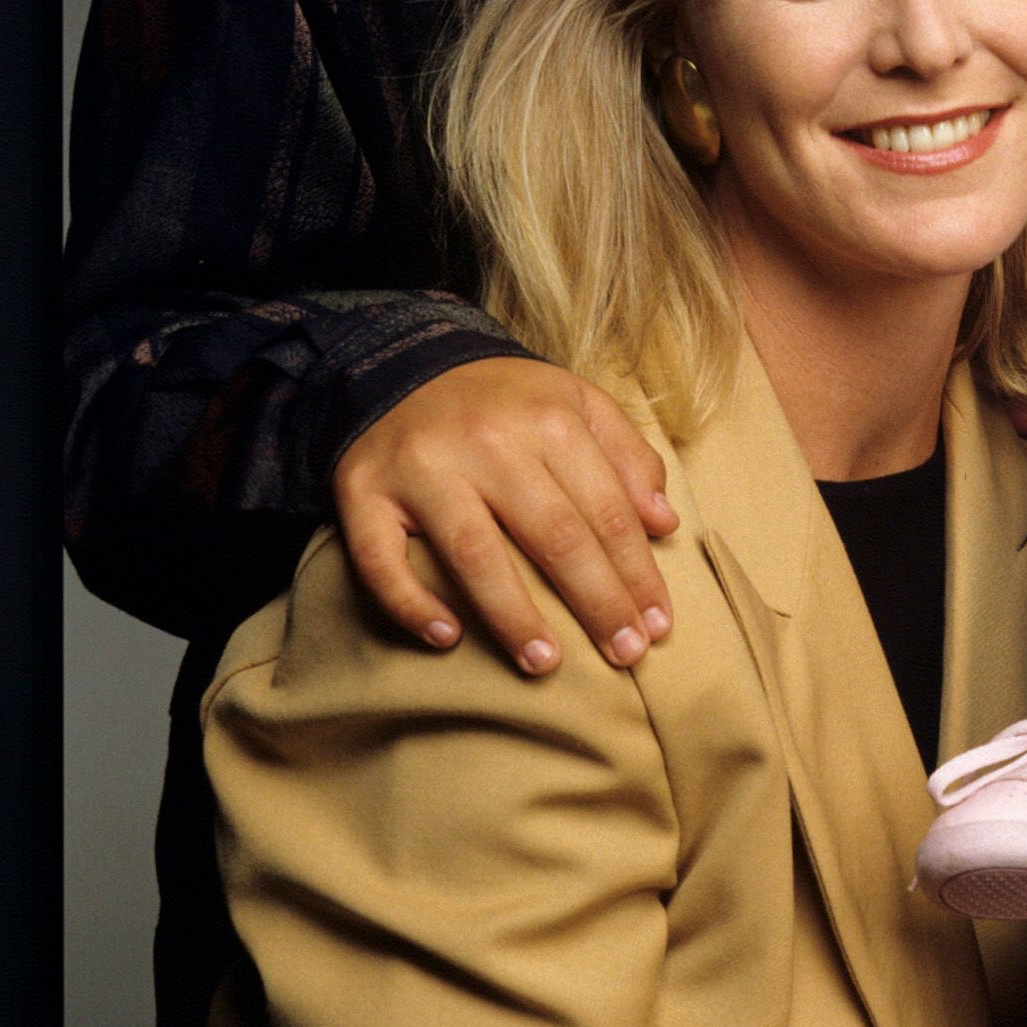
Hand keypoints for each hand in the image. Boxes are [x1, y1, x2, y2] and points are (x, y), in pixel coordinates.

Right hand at [334, 357, 678, 674]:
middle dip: (596, 602)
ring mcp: (422, 468)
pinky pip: (380, 559)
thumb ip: (629, 458)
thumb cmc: (507, 400)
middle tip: (625, 653)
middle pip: (553, 536)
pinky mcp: (363, 491)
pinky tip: (446, 637)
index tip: (658, 623)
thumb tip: (664, 524)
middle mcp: (488, 443)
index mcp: (549, 420)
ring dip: (513, 616)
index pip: (607, 511)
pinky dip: (411, 603)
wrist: (402, 362)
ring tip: (545, 663)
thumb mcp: (579, 403)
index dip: (637, 572)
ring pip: (474, 554)